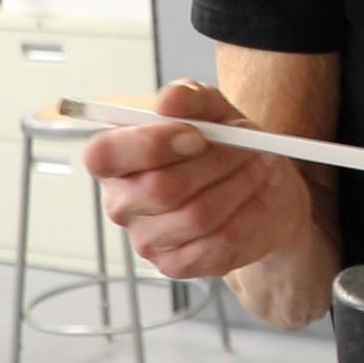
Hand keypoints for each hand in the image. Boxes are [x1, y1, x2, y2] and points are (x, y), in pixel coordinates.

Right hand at [82, 80, 310, 278]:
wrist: (259, 187)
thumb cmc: (224, 143)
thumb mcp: (212, 108)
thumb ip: (189, 97)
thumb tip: (170, 99)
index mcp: (116, 158)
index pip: (104, 155)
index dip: (150, 145)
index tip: (197, 134)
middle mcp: (122, 202)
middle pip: (161, 188)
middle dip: (216, 161)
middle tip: (248, 144)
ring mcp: (146, 238)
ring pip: (197, 215)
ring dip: (240, 183)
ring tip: (259, 164)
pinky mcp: (175, 264)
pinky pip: (217, 243)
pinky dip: (247, 213)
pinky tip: (255, 195)